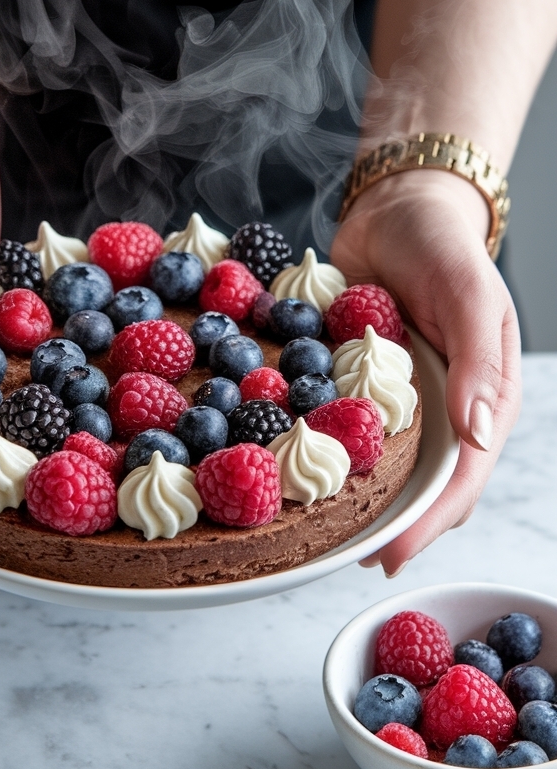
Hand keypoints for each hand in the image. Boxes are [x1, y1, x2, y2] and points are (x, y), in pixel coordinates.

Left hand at [329, 168, 520, 575]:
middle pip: (422, 484)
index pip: (462, 477)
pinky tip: (284, 463)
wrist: (397, 208)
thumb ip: (479, 363)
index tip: (389, 555)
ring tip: (315, 533)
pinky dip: (321, 444)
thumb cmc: (444, 245)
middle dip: (389, 525)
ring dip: (354, 495)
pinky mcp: (358, 379)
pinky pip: (342, 421)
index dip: (428, 521)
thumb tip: (479, 436)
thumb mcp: (470, 293)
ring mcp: (400, 397)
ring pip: (381, 462)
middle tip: (347, 559)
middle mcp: (444, 408)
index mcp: (484, 398)